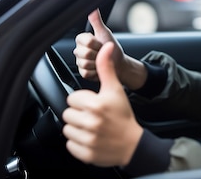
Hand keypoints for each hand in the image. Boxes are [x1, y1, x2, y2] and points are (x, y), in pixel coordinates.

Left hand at [63, 42, 142, 166]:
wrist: (133, 144)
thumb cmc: (123, 116)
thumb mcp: (116, 89)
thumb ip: (107, 67)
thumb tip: (106, 47)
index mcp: (96, 105)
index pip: (72, 99)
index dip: (82, 100)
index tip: (93, 104)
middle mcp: (90, 122)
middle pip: (67, 114)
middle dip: (78, 114)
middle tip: (93, 116)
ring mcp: (87, 139)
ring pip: (67, 130)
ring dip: (77, 128)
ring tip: (91, 127)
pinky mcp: (85, 153)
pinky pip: (70, 145)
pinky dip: (78, 143)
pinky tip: (90, 138)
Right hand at [74, 9, 124, 81]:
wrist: (118, 64)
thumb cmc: (111, 48)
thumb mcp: (105, 33)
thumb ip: (97, 21)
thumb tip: (93, 8)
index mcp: (82, 40)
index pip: (84, 40)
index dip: (95, 43)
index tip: (100, 43)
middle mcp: (79, 51)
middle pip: (85, 53)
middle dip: (98, 53)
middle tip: (102, 52)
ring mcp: (80, 62)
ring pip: (85, 63)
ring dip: (97, 63)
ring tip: (101, 60)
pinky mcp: (83, 73)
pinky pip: (86, 72)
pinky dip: (96, 71)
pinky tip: (99, 68)